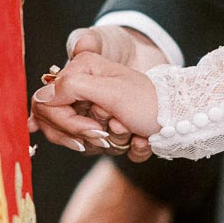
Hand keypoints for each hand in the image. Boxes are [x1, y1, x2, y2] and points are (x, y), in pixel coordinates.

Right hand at [28, 25, 165, 159]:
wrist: (184, 116)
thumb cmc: (148, 99)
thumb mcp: (109, 91)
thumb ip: (70, 89)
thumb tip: (39, 98)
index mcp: (80, 73)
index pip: (45, 105)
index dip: (64, 122)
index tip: (90, 129)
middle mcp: (85, 92)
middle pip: (60, 127)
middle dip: (88, 134)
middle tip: (111, 132)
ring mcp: (98, 113)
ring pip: (82, 142)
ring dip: (113, 141)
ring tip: (133, 131)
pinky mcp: (112, 130)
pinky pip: (107, 149)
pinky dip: (128, 147)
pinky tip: (142, 139)